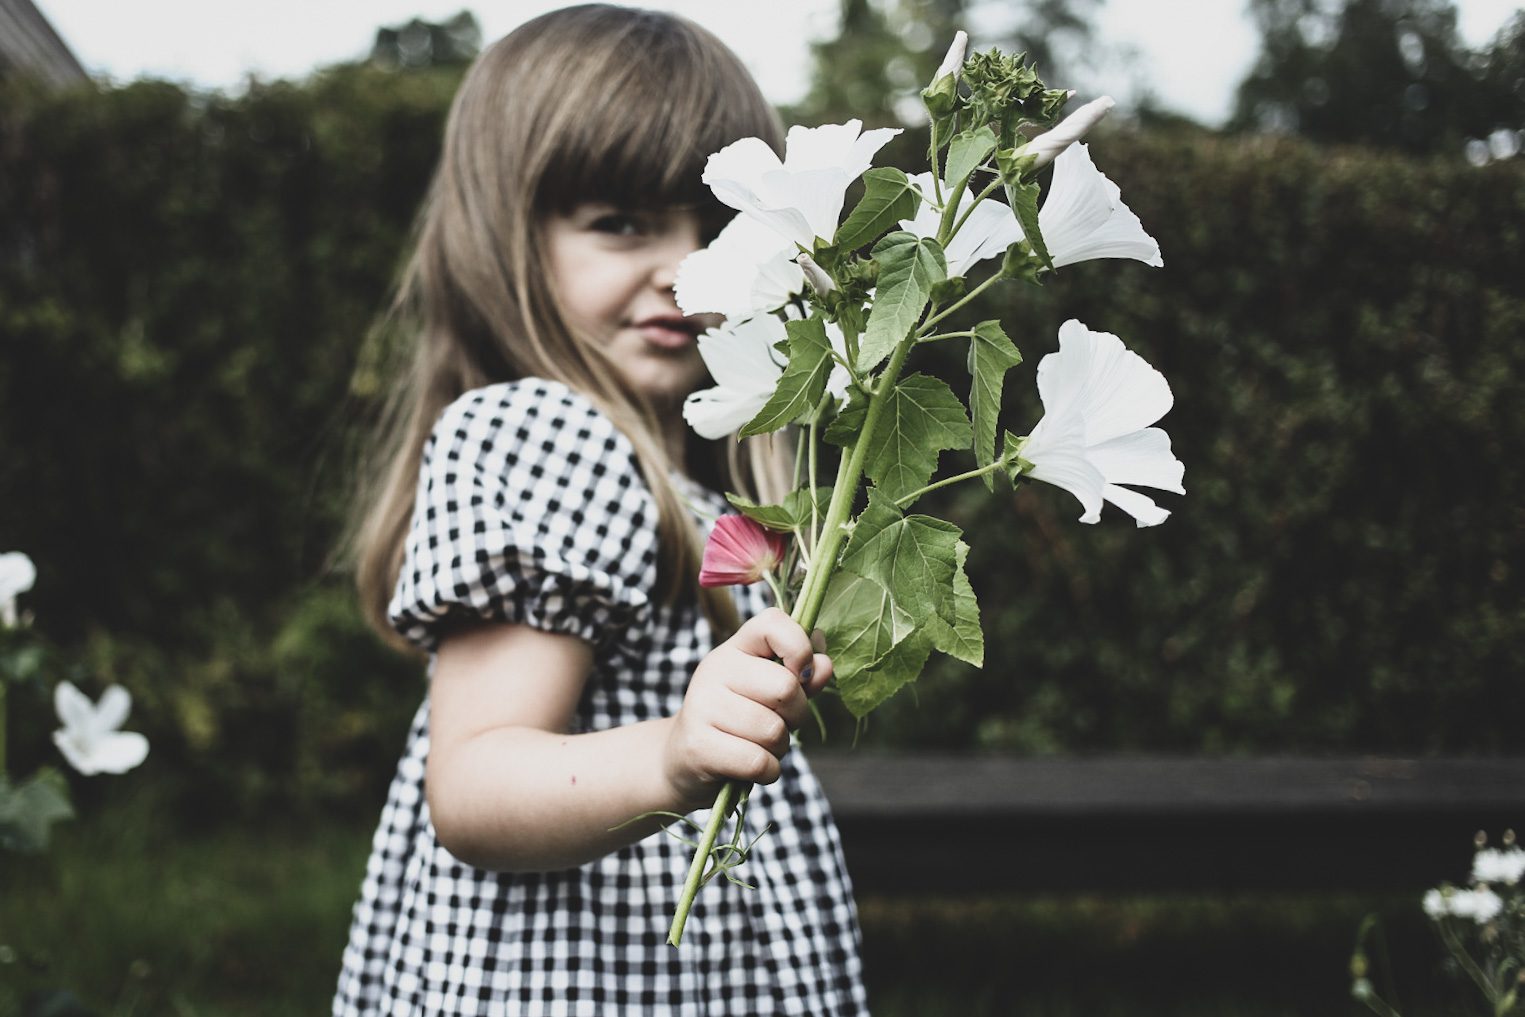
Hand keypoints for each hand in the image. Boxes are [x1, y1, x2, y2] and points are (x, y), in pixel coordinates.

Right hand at [663, 608, 831, 807]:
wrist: (683, 761)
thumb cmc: (737, 723)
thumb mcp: (768, 693)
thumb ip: (800, 678)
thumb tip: (825, 665)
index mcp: (736, 648)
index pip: (773, 623)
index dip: (800, 649)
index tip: (801, 675)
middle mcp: (715, 669)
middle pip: (785, 688)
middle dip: (796, 716)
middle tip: (779, 723)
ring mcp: (702, 705)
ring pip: (773, 731)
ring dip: (779, 748)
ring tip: (758, 745)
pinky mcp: (698, 745)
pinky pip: (758, 762)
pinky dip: (767, 771)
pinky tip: (751, 767)